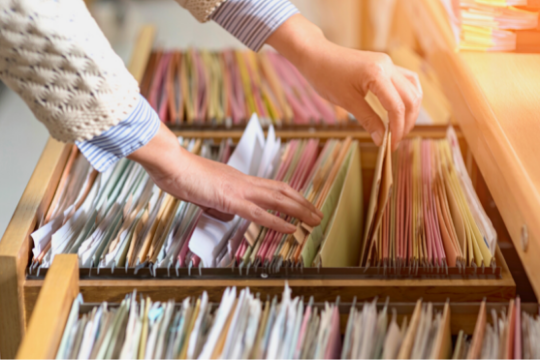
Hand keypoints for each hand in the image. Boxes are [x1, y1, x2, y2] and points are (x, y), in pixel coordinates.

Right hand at [128, 123, 322, 233]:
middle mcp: (244, 182)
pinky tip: (291, 229)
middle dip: (303, 203)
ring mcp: (239, 189)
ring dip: (299, 211)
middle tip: (318, 214)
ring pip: (278, 200)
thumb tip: (225, 212)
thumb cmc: (182, 175)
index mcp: (238, 180)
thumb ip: (217, 201)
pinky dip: (278, 222)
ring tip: (314, 220)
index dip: (290, 196)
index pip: (272, 187)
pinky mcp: (230, 199)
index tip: (302, 205)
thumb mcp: (204, 191)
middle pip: (282, 191)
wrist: (171, 163)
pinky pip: (259, 213)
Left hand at [267, 14, 422, 149]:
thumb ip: (367, 120)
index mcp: (377, 74)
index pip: (397, 106)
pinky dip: (407, 97)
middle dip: (407, 122)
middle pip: (410, 98)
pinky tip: (401, 110)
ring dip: (410, 110)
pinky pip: (406, 80)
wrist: (316, 55)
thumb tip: (381, 139)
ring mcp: (388, 63)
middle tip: (395, 140)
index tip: (391, 145)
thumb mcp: (346, 101)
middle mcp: (388, 66)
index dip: (397, 129)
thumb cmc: (326, 76)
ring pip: (413, 88)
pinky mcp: (385, 65)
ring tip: (400, 127)